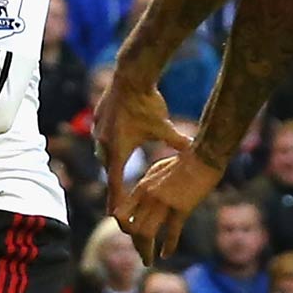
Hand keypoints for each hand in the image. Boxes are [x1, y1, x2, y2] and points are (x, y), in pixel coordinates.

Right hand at [93, 69, 187, 212]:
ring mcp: (98, 131)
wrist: (130, 77)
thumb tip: (195, 149)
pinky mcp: (98, 119)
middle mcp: (104, 143)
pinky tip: (115, 141)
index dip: (116, 200)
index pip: (115, 182)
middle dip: (114, 182)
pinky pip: (102, 138)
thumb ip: (176, 141)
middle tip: (118, 198)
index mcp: (118, 150)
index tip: (114, 215)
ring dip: (112, 161)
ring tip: (116, 170)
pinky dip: (109, 144)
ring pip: (104, 152)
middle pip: (108, 169)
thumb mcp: (163, 126)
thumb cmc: (146, 104)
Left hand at [115, 149, 225, 263]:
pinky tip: (165, 255)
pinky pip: (171, 233)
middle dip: (135, 244)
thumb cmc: (184, 160)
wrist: (204, 156)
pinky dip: (167, 247)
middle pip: (132, 227)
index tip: (130, 236)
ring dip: (145, 250)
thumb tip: (142, 199)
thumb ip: (148, 186)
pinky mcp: (181, 208)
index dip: (124, 228)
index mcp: (142, 187)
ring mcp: (163, 203)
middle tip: (142, 255)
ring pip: (145, 233)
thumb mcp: (158, 170)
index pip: (122, 213)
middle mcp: (148, 197)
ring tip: (148, 261)